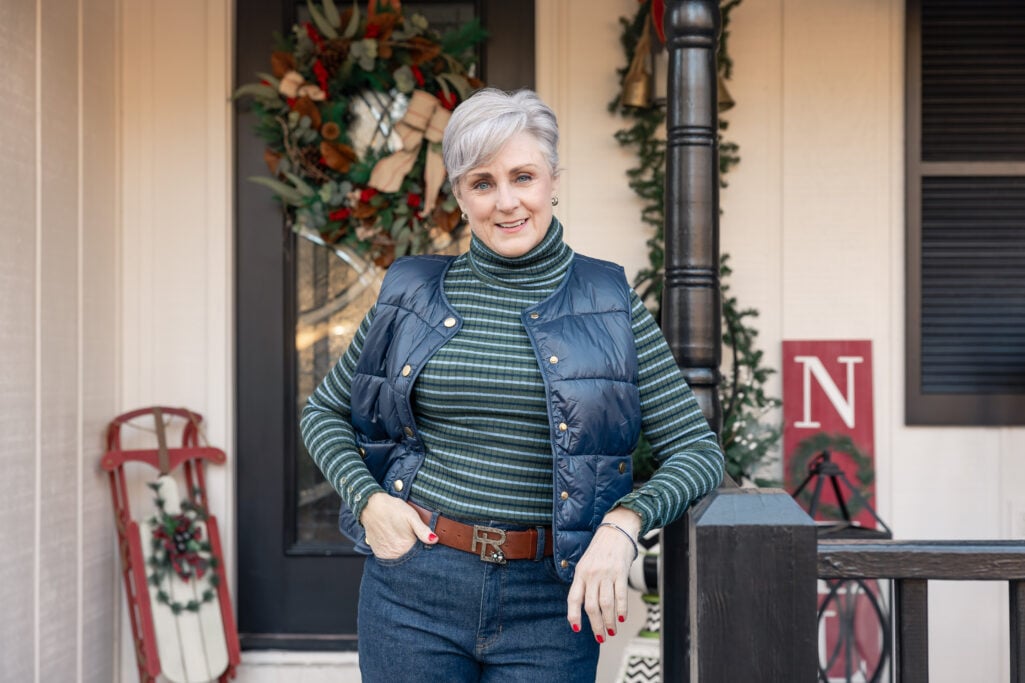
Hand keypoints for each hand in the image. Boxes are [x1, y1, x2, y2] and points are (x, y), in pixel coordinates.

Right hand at [360, 492, 437, 559]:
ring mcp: (386, 554)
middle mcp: (395, 553)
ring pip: (399, 557)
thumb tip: (434, 540)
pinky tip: (393, 540)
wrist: (371, 506)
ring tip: (400, 537)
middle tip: (408, 536)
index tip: (422, 541)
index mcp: (406, 545)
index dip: (422, 547)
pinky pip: (389, 557)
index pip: (420, 554)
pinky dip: (393, 551)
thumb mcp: (411, 516)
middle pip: (410, 556)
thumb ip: (423, 530)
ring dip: (402, 551)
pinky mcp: (378, 553)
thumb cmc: (393, 509)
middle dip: (413, 550)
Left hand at [566, 507, 640, 642]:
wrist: (617, 528)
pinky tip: (622, 618)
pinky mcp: (621, 572)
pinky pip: (620, 595)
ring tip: (611, 631)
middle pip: (591, 606)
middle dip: (595, 625)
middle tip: (600, 638)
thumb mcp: (585, 562)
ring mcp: (606, 573)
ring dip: (609, 621)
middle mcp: (592, 574)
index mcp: (580, 573)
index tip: (577, 629)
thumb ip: (583, 582)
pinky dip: (621, 609)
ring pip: (606, 604)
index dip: (573, 615)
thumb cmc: (601, 548)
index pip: (573, 598)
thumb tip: (584, 606)